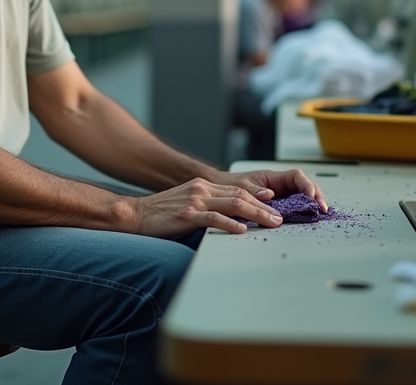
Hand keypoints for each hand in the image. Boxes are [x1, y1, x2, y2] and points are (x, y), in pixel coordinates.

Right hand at [131, 178, 284, 236]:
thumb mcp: (187, 202)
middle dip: (263, 207)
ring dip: (256, 214)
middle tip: (279, 218)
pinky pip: (214, 218)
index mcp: (203, 185)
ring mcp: (195, 201)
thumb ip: (207, 205)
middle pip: (241, 195)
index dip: (258, 198)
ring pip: (233, 204)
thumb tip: (229, 217)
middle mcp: (201, 189)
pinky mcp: (187, 215)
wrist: (135, 214)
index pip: (237, 190)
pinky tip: (242, 230)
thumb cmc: (160, 213)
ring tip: (271, 223)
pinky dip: (231, 224)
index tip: (274, 206)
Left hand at [215, 168, 328, 212]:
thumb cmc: (229, 185)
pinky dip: (303, 210)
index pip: (296, 176)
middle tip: (322, 207)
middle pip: (304, 186)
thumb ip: (254, 192)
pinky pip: (295, 206)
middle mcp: (279, 185)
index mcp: (272, 177)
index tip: (311, 196)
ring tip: (320, 213)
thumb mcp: (240, 188)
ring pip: (302, 196)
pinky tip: (309, 217)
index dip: (306, 185)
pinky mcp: (278, 206)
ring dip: (312, 203)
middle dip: (315, 195)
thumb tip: (270, 195)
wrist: (220, 191)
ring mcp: (280, 195)